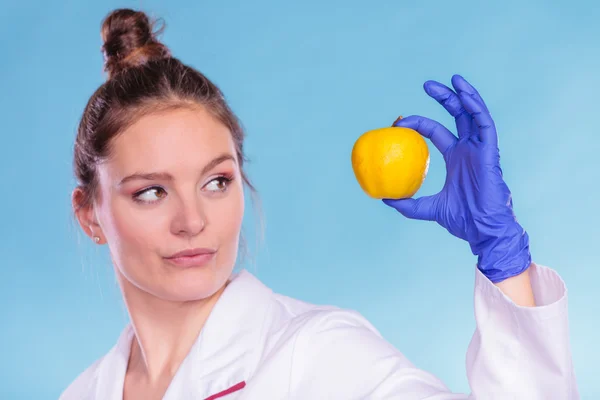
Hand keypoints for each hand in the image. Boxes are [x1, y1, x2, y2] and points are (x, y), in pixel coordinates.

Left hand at [383, 75, 530, 282]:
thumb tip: (384, 198)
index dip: (420, 123)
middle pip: (457, 115)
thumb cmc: (461, 221)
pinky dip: (476, 108)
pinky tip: (465, 96)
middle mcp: (468, 149)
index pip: (436, 131)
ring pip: (474, 114)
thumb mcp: (428, 209)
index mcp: (455, 158)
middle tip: (426, 85)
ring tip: (452, 80)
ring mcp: (481, 149)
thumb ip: (408, 204)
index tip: (400, 121)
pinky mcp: (491, 152)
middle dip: (444, 98)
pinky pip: (485, 125)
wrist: (483, 231)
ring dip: (463, 95)